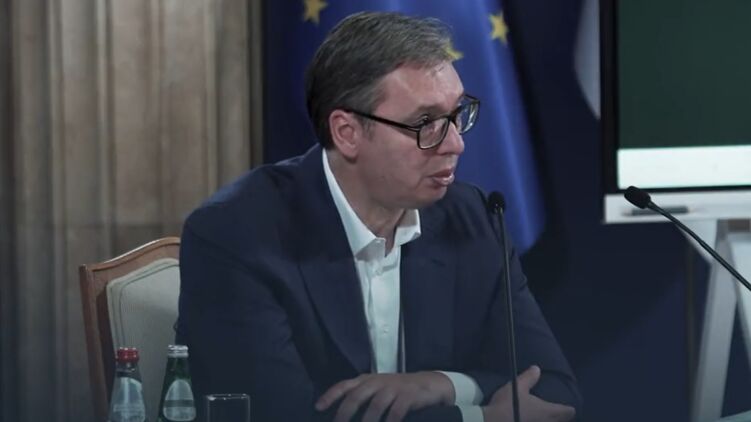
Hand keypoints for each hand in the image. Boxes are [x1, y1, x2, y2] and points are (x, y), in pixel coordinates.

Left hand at [315, 372, 453, 421]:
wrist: (429, 383)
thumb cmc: (398, 389)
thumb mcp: (378, 387)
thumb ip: (361, 395)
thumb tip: (340, 414)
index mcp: (367, 379)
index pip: (344, 385)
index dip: (330, 396)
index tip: (318, 408)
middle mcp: (378, 382)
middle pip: (356, 396)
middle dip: (344, 414)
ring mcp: (393, 388)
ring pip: (375, 406)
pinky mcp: (408, 396)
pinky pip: (395, 413)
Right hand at [483, 366, 575, 421]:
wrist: (493, 421)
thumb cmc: (509, 403)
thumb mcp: (517, 386)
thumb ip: (529, 378)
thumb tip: (537, 369)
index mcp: (547, 410)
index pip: (567, 411)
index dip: (568, 409)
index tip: (569, 408)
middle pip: (560, 421)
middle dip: (561, 417)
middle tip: (558, 413)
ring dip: (549, 420)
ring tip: (543, 416)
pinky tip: (529, 419)